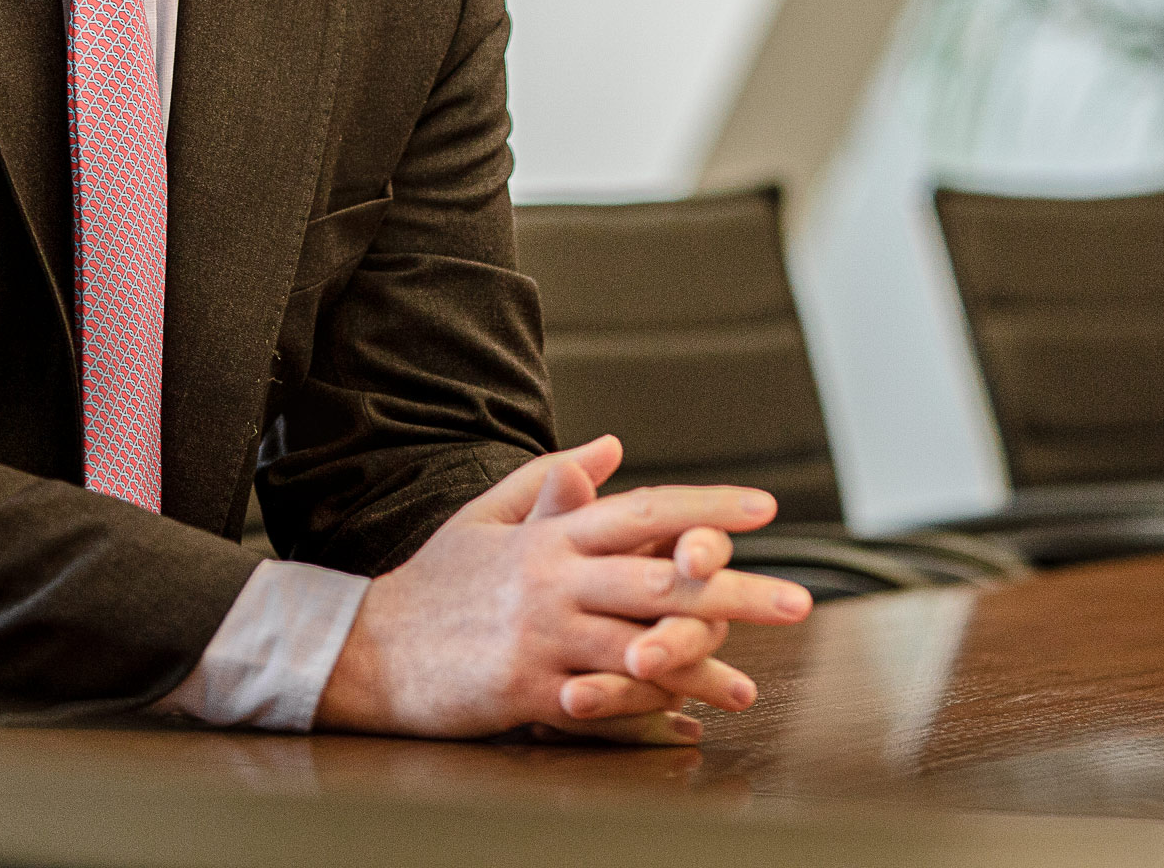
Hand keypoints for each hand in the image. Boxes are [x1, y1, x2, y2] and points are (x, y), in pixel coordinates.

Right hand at [313, 436, 811, 741]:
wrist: (366, 648)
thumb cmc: (432, 583)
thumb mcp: (486, 516)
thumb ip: (551, 479)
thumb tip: (611, 445)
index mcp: (550, 535)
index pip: (644, 511)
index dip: (707, 508)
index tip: (764, 508)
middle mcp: (554, 581)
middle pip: (661, 582)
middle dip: (735, 590)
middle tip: (796, 600)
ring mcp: (543, 636)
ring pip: (641, 648)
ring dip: (704, 667)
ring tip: (750, 685)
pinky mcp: (528, 688)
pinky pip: (602, 699)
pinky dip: (649, 709)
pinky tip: (685, 718)